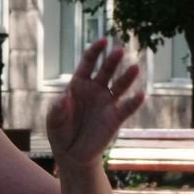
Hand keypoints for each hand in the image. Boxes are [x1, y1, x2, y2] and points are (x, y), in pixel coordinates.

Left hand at [46, 39, 144, 169]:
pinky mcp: (115, 118)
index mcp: (78, 85)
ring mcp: (106, 103)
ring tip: (135, 67)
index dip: (94, 51)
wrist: (72, 152)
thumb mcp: (53, 121)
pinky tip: (140, 95)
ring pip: (119, 86)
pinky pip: (126, 108)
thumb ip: (57, 110)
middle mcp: (95, 90)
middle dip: (111, 60)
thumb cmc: (60, 131)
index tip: (102, 40)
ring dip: (126, 77)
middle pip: (105, 71)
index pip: (87, 63)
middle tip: (118, 50)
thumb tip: (65, 99)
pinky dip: (133, 102)